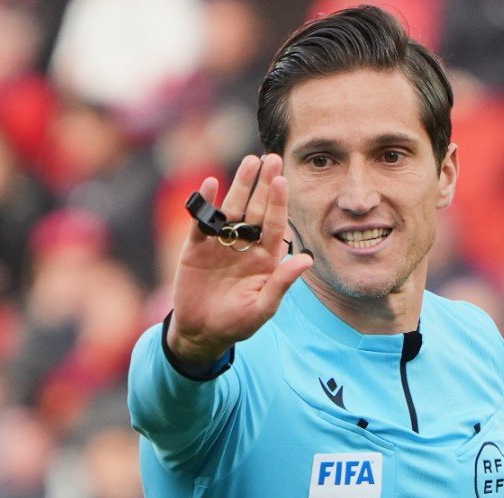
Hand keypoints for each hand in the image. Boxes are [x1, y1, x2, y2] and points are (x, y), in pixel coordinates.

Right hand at [167, 154, 313, 369]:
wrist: (201, 332)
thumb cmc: (237, 323)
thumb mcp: (262, 307)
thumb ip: (281, 283)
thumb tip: (306, 260)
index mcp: (265, 258)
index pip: (275, 225)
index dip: (278, 203)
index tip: (283, 181)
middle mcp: (245, 245)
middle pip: (256, 209)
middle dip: (264, 185)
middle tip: (271, 159)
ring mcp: (220, 243)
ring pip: (232, 209)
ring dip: (240, 185)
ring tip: (250, 162)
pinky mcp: (196, 246)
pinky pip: (202, 221)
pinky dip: (205, 203)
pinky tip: (211, 183)